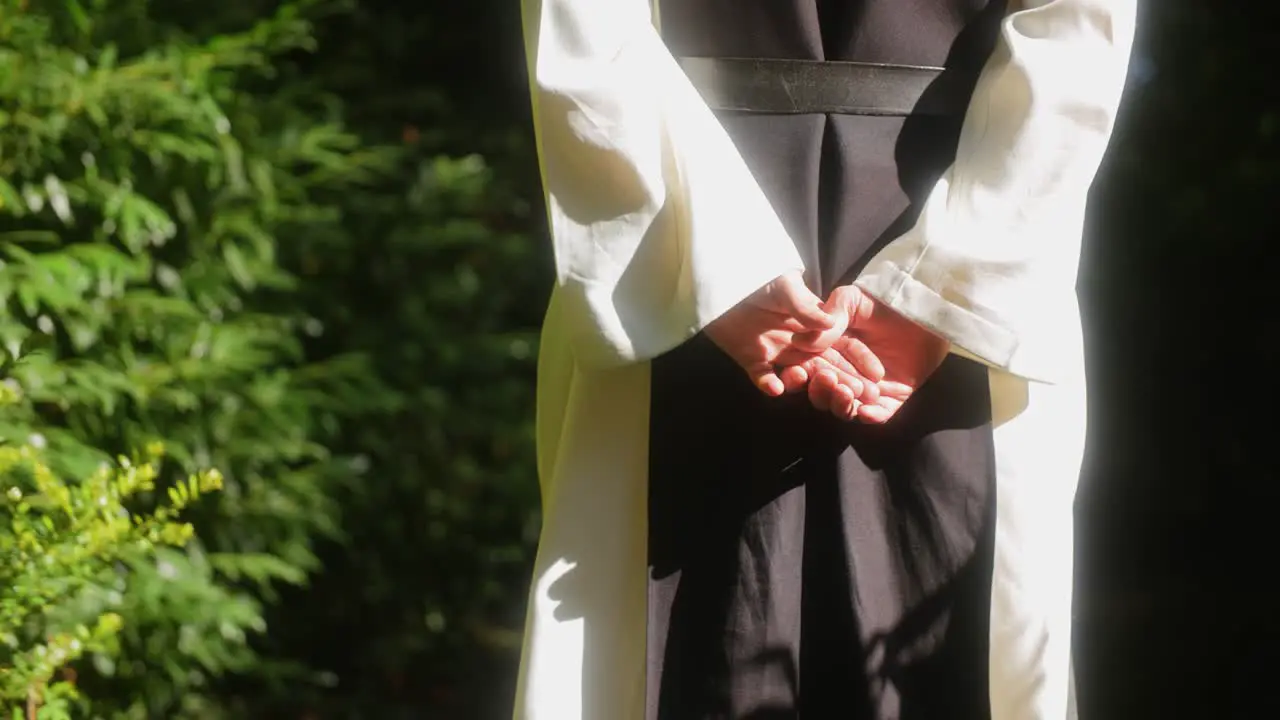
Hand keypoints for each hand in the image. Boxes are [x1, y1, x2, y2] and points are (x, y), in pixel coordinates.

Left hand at [703, 272, 883, 397]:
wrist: (723, 284)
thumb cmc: (760, 279)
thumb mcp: (786, 287)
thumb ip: (806, 307)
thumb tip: (829, 323)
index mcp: (814, 326)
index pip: (843, 346)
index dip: (860, 360)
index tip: (877, 376)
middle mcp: (800, 344)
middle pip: (826, 366)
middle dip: (845, 380)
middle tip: (862, 395)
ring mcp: (777, 354)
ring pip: (800, 375)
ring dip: (811, 383)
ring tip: (823, 389)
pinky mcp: (753, 361)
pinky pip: (762, 378)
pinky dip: (768, 383)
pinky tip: (775, 387)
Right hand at [794, 285, 949, 423]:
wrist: (925, 311)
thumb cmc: (886, 301)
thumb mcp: (852, 300)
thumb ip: (830, 317)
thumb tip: (801, 342)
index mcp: (829, 352)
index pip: (808, 369)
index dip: (798, 374)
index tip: (798, 371)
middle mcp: (844, 373)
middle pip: (822, 393)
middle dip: (822, 390)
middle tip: (829, 379)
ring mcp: (867, 388)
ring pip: (844, 408)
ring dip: (841, 405)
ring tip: (849, 391)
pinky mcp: (891, 400)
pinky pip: (876, 416)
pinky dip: (869, 417)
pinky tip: (866, 411)